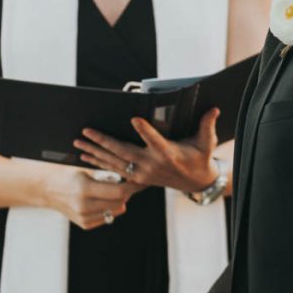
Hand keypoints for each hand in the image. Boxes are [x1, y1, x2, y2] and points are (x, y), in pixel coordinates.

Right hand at [41, 165, 138, 229]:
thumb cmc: (67, 173)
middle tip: (132, 183)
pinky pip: (106, 217)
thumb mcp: (86, 168)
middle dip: (128, 193)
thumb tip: (129, 178)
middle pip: (119, 202)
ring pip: (115, 211)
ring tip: (118, 189)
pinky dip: (110, 208)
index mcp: (85, 188)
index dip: (131, 186)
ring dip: (120, 201)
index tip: (138, 180)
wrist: (47, 188)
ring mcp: (83, 217)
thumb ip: (107, 174)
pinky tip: (106, 198)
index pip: (118, 192)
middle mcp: (84, 206)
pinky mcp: (84, 224)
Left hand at [73, 109, 220, 193]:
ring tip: (78, 143)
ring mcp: (141, 173)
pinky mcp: (136, 177)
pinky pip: (113, 170)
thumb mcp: (206, 143)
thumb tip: (214, 109)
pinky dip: (98, 163)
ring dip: (95, 152)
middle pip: (123, 151)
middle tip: (87, 131)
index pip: (155, 140)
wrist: (195, 183)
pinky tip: (84, 158)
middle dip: (103, 141)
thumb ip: (207, 125)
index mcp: (167, 153)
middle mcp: (151, 164)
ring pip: (114, 162)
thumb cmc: (199, 158)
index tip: (134, 118)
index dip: (145, 130)